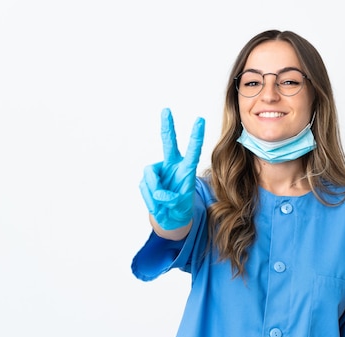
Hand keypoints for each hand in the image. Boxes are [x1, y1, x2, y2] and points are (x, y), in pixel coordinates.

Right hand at [139, 108, 204, 229]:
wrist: (168, 217)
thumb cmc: (179, 208)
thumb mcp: (180, 205)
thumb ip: (171, 198)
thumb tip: (160, 194)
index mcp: (186, 168)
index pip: (193, 150)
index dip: (196, 136)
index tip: (200, 120)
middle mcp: (172, 165)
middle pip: (169, 143)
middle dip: (167, 126)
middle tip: (166, 110)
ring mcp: (158, 170)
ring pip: (151, 176)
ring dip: (155, 193)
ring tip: (162, 205)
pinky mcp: (146, 178)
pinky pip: (145, 186)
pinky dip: (149, 199)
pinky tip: (156, 206)